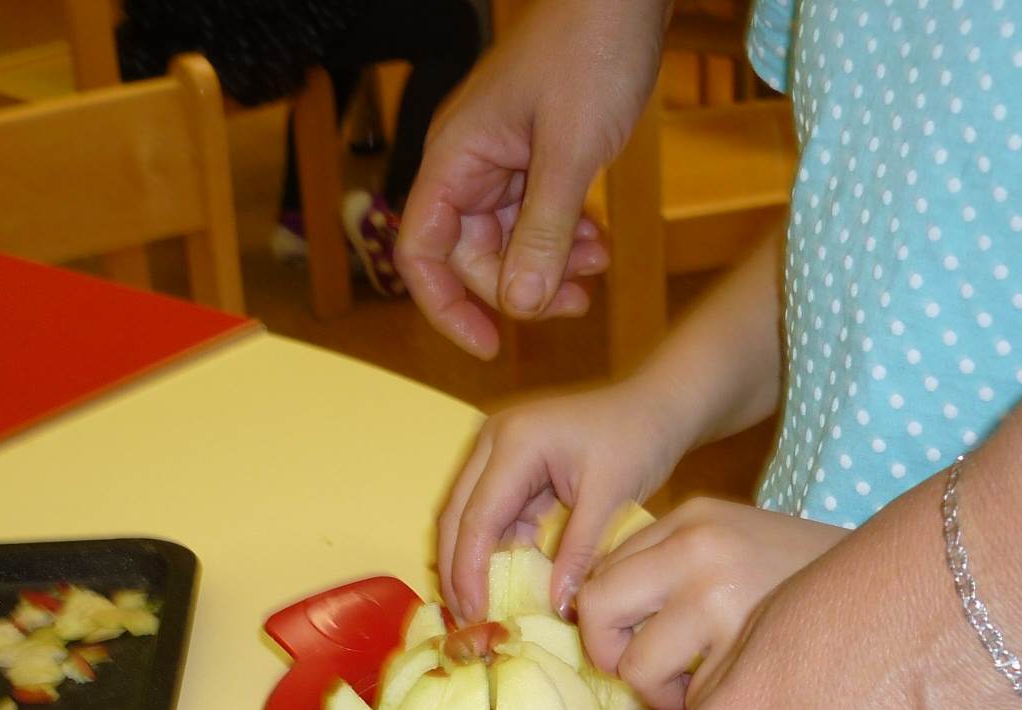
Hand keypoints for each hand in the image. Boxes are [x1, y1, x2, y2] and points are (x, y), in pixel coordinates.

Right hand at [396, 0, 666, 357]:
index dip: (447, 306)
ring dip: (551, 263)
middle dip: (521, 285)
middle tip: (578, 300)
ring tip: (597, 264)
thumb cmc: (591, 51)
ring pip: (509, 239)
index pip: (423, 252)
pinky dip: (565, 236)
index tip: (491, 344)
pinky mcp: (536, 153)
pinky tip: (598, 240)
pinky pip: (536, 214)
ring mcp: (502, 158)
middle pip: (471, 254)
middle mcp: (469, 162)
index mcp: (456, 157)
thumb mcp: (570, 152)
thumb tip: (519, 307)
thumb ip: (542, 233)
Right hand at [438, 381, 694, 622]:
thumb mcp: (611, 497)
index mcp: (515, 443)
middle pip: (457, 513)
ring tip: (475, 605)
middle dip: (456, 567)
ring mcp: (497, 450)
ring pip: (467, 513)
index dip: (469, 569)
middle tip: (464, 617)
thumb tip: (557, 606)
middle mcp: (493, 441)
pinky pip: (491, 511)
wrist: (656, 404)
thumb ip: (579, 551)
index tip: (473, 612)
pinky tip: (498, 579)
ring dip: (469, 558)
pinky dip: (493, 546)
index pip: (477, 516)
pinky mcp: (509, 464)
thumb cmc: (638, 440)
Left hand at [575, 498, 844, 709]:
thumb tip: (590, 620)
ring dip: (663, 691)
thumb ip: (670, 568)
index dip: (606, 620)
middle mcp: (697, 547)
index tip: (629, 641)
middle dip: (610, 653)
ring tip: (709, 680)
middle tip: (650, 670)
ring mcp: (721, 596)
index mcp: (692, 517)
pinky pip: (691, 703)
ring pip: (635, 667)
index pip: (600, 571)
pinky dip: (710, 709)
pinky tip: (748, 688)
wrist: (908, 586)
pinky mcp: (748, 651)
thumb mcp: (734, 544)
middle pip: (594, 609)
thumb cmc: (810, 580)